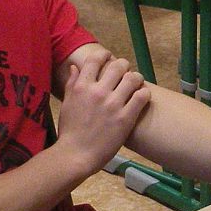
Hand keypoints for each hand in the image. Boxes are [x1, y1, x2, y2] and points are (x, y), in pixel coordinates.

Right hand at [54, 53, 147, 172]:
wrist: (76, 155)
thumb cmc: (69, 131)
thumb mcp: (66, 104)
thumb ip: (72, 84)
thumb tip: (76, 66)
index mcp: (82, 87)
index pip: (96, 59)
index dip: (105, 55)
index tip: (109, 57)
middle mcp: (98, 92)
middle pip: (119, 65)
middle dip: (124, 67)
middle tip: (125, 74)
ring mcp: (113, 105)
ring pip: (133, 78)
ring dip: (136, 79)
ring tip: (135, 85)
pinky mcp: (126, 118)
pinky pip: (142, 96)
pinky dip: (144, 93)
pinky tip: (141, 97)